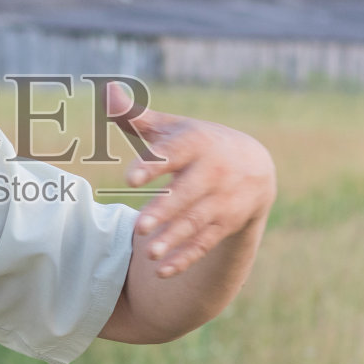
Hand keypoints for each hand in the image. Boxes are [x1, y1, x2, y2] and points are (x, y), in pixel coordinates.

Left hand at [109, 83, 276, 278]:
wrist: (256, 167)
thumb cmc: (198, 145)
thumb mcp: (174, 128)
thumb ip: (137, 116)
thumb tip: (107, 92)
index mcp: (196, 143)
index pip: (174, 154)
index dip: (153, 165)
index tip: (130, 177)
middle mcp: (213, 172)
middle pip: (186, 194)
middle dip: (164, 210)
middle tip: (138, 227)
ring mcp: (222, 200)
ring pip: (196, 223)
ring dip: (173, 239)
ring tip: (147, 253)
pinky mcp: (227, 224)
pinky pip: (205, 244)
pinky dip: (185, 258)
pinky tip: (161, 271)